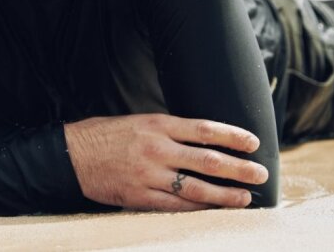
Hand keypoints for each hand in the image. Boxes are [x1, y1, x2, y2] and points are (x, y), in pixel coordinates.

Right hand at [65, 114, 268, 211]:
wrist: (72, 155)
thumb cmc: (106, 135)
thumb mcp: (138, 121)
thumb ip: (169, 130)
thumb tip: (203, 139)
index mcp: (157, 125)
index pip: (205, 129)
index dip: (233, 136)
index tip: (254, 143)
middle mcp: (157, 149)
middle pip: (208, 160)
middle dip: (239, 168)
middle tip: (261, 174)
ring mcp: (149, 175)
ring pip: (197, 189)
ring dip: (225, 195)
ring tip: (246, 197)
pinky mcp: (140, 197)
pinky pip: (176, 207)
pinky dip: (199, 210)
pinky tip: (214, 211)